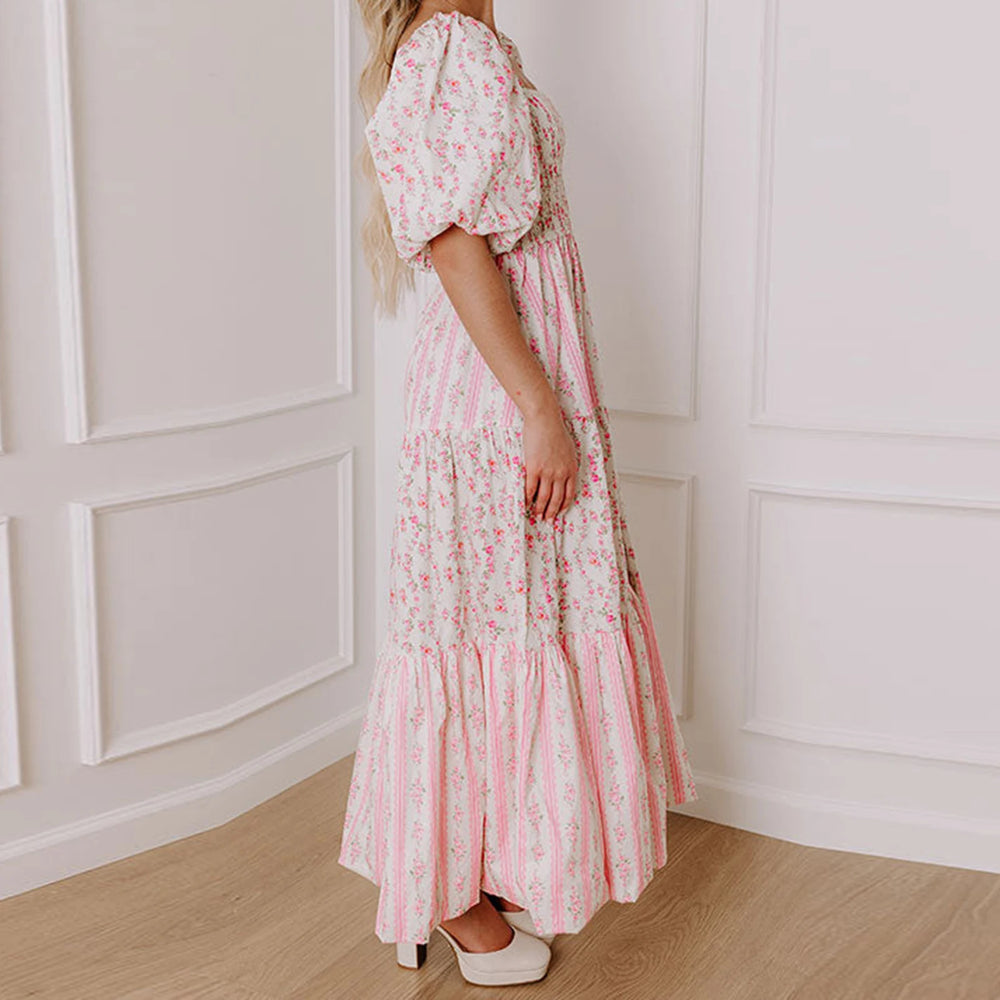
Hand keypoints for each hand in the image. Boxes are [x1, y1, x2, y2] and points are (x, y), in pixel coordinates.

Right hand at [522, 406, 577, 522]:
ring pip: (544, 497)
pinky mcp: (534, 468)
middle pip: (557, 499)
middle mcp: (561, 474)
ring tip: (537, 516)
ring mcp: (547, 472)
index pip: (569, 494)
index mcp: (571, 469)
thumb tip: (563, 474)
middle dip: (552, 512)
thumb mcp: (569, 450)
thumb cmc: (556, 431)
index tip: (560, 513)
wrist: (545, 420)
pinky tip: (525, 503)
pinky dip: (527, 498)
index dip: (564, 505)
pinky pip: (530, 489)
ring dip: (540, 509)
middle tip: (547, 521)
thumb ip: (567, 464)